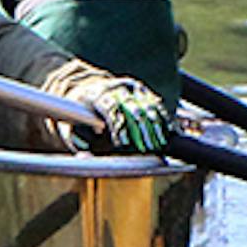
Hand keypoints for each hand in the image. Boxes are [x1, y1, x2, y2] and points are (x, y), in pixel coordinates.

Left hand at [47, 62, 170, 153]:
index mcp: (95, 95)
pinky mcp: (141, 89)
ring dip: (155, 124)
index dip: (118, 125)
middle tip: (148, 147)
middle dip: (140, 127)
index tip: (124, 143)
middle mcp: (114, 87)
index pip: (109, 108)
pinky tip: (171, 131)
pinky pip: (155, 102)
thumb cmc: (81, 120)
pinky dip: (163, 117)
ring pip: (147, 104)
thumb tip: (84, 160)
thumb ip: (80, 147)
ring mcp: (129, 87)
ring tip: (162, 143)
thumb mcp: (75, 133)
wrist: (87, 93)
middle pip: (131, 106)